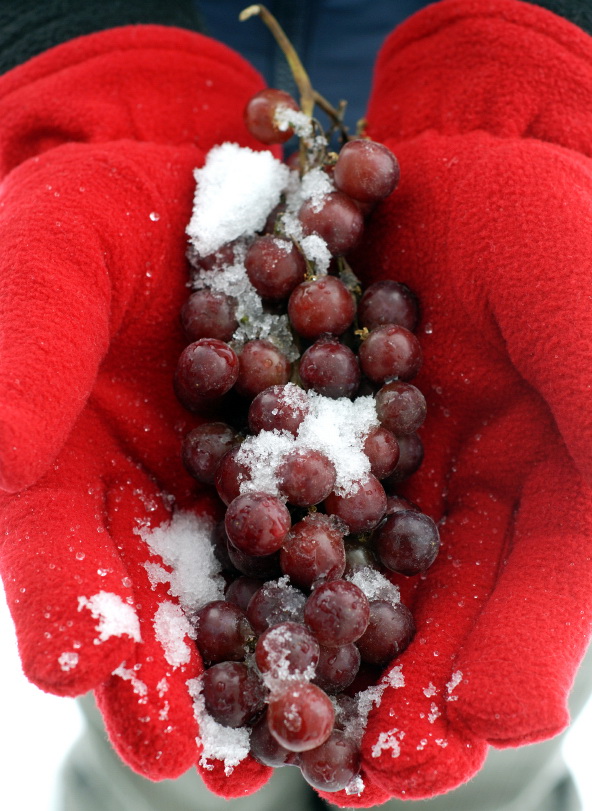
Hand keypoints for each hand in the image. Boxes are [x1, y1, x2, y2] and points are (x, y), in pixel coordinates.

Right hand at [0, 26, 272, 792]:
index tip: (89, 674)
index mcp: (64, 470)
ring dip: (268, 655)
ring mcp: (229, 487)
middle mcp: (149, 498)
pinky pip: (325, 521)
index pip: (60, 556)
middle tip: (203, 763)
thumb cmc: (95, 219)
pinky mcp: (302, 458)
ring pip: (246, 583)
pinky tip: (369, 627)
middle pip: (160, 598)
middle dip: (180, 675)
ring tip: (292, 734)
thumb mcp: (50, 262)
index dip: (73, 613)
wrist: (194, 188)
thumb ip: (19, 350)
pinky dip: (344, 574)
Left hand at [323, 2, 591, 803]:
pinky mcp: (323, 414)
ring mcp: (385, 462)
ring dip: (298, 629)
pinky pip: (283, 474)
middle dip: (368, 688)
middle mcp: (459, 504)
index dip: (471, 690)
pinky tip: (211, 572)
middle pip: (417, 613)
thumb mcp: (591, 350)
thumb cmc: (567, 253)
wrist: (484, 164)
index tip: (403, 762)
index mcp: (548, 508)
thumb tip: (531, 665)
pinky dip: (253, 524)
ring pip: (342, 561)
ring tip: (245, 696)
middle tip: (314, 766)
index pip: (515, 621)